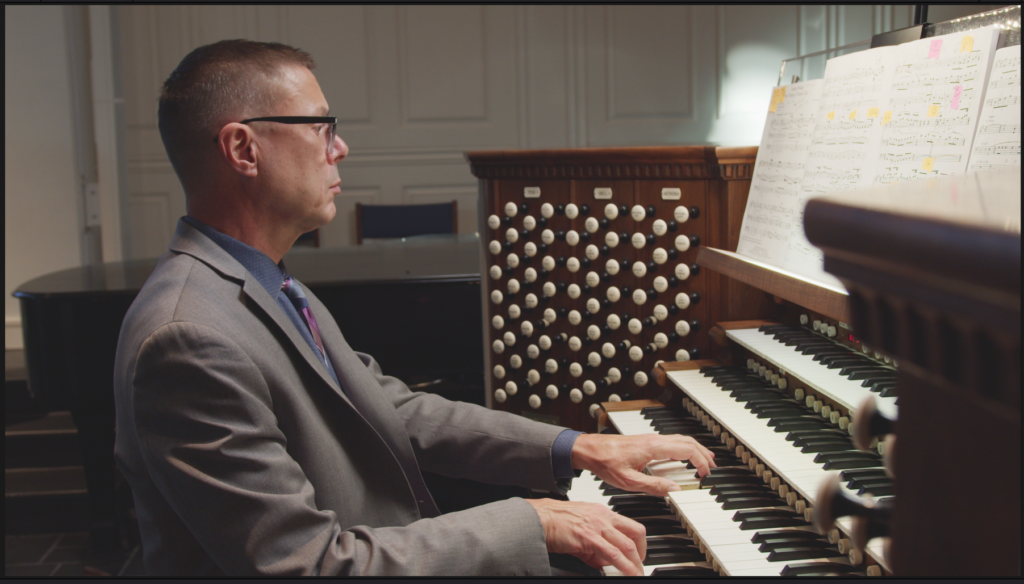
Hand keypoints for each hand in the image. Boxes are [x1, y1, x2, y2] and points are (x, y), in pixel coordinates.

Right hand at [526, 498, 646, 575]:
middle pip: (636, 533)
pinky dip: (623, 566)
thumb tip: (606, 561)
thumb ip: (596, 544)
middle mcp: (603, 516)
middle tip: (640, 566)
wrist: (540, 518)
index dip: (640, 543)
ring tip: (636, 573)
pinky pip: (612, 554)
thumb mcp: (583, 527)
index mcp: (603, 512)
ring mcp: (597, 526)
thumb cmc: (556, 520)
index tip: (639, 554)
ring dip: (635, 562)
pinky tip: (625, 572)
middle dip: (643, 553)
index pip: (631, 525)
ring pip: (627, 545)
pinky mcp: (589, 538)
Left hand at [571, 433, 716, 496]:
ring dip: (695, 450)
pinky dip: (683, 449)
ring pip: (680, 439)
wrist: (589, 449)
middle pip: (688, 441)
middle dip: (703, 454)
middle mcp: (654, 440)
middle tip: (712, 468)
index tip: (705, 475)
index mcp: (653, 447)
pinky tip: (682, 458)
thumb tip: (675, 489)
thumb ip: (654, 486)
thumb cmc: (605, 462)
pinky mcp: (646, 442)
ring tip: (704, 462)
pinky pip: (671, 442)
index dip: (701, 462)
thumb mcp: (629, 481)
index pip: (687, 450)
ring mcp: (650, 439)